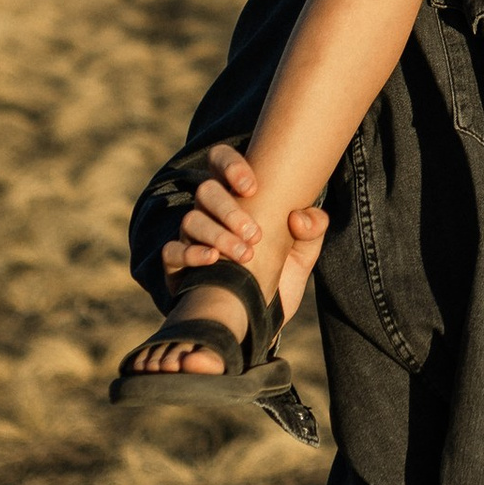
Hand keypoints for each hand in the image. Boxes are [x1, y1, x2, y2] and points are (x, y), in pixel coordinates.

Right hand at [161, 142, 321, 286]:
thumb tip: (300, 218)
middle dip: (230, 208)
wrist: (259, 322)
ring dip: (218, 235)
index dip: (231, 165)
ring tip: (245, 255)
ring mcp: (191, 240)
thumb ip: (312, 230)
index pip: (221, 163)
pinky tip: (213, 260)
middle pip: (206, 190)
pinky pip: (172, 252)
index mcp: (237, 200)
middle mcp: (210, 215)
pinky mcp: (177, 268)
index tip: (252, 187)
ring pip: (191, 220)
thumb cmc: (278, 279)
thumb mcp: (302, 256)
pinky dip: (191, 253)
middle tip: (256, 234)